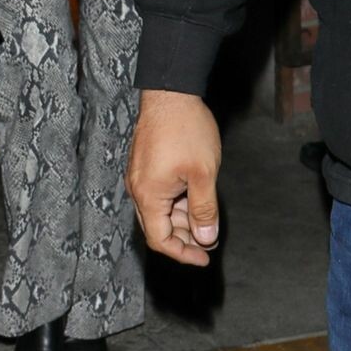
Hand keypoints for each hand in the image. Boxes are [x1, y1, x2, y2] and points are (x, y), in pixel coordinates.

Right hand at [126, 89, 221, 266]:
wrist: (170, 93)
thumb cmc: (186, 130)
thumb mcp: (203, 174)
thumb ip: (204, 210)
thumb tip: (205, 239)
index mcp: (149, 195)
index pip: (160, 240)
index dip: (182, 254)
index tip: (205, 257)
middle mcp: (138, 189)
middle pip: (157, 227)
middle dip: (185, 238)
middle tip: (212, 238)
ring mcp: (139, 176)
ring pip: (159, 211)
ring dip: (182, 220)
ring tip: (208, 219)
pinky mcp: (145, 166)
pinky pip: (158, 195)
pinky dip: (177, 203)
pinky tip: (196, 198)